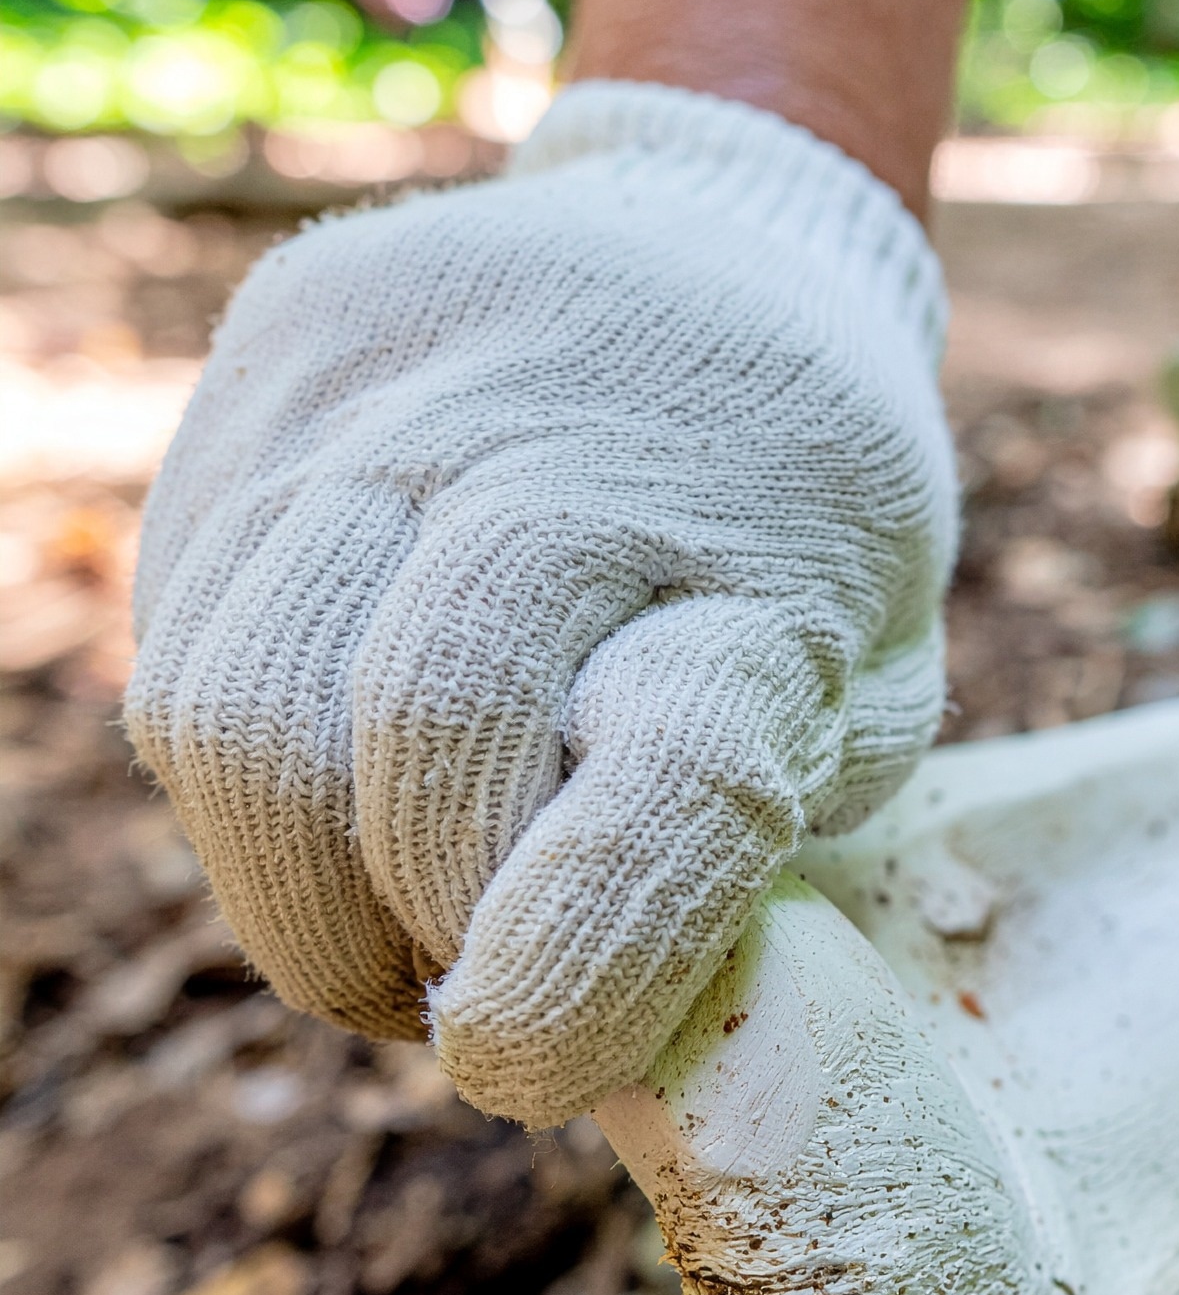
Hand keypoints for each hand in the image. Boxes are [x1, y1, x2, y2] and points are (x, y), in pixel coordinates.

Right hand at [126, 84, 956, 1126]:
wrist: (721, 232)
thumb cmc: (813, 500)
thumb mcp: (872, 656)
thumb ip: (766, 815)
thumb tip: (609, 1000)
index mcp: (785, 540)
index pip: (677, 779)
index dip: (585, 968)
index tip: (530, 1062)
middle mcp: (579, 445)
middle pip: (421, 735)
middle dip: (408, 931)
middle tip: (454, 998)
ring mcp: (404, 386)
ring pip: (239, 702)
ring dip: (293, 884)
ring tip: (378, 922)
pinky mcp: (277, 363)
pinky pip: (190, 623)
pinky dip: (246, 767)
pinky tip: (330, 779)